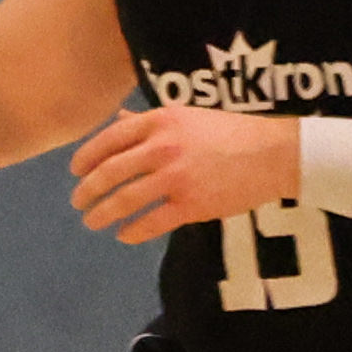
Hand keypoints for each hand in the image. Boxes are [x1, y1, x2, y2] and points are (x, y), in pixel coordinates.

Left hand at [66, 105, 303, 243]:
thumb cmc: (233, 132)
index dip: (85, 157)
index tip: (74, 171)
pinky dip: (132, 231)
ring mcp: (176, 177)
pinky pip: (151, 223)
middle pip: (109, 172)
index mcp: (161, 120)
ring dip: (101, 213)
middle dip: (86, 190)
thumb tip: (119, 118)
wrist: (277, 153)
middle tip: (77, 201)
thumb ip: (150, 121)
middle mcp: (163, 147)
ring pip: (124, 200)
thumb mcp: (188, 116)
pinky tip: (124, 235)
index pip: (109, 139)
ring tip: (92, 221)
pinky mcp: (192, 204)